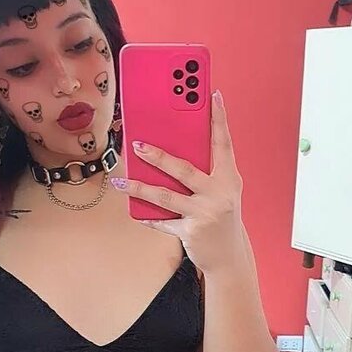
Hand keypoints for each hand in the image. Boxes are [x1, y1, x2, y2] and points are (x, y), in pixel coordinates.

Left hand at [110, 90, 244, 274]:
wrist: (230, 256)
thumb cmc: (222, 217)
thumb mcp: (222, 191)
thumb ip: (206, 172)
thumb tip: (173, 151)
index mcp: (229, 179)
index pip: (223, 144)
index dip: (219, 119)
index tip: (212, 95)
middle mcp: (219, 194)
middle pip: (184, 170)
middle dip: (158, 156)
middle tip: (137, 145)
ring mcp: (205, 214)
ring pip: (166, 197)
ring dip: (140, 188)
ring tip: (121, 180)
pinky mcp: (191, 232)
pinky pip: (163, 222)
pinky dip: (148, 217)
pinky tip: (135, 212)